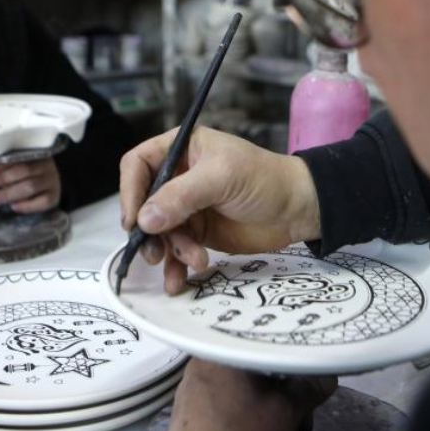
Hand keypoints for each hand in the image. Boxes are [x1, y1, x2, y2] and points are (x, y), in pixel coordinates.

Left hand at [0, 158, 60, 213]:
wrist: (50, 188)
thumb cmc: (31, 177)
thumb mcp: (21, 168)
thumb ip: (8, 168)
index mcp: (37, 155)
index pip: (20, 157)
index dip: (3, 164)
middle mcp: (47, 167)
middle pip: (25, 171)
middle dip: (3, 178)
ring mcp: (52, 182)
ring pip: (31, 186)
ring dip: (10, 193)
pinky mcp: (54, 197)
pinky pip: (41, 202)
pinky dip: (26, 205)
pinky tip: (14, 206)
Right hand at [119, 127, 320, 293]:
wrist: (299, 210)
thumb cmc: (265, 179)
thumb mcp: (222, 178)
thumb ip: (181, 196)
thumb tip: (144, 219)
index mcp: (180, 150)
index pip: (138, 164)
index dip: (130, 191)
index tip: (134, 219)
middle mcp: (178, 177)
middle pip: (143, 204)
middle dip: (148, 230)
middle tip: (156, 252)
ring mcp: (187, 207)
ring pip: (159, 232)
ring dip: (170, 251)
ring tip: (194, 261)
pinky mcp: (198, 233)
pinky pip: (175, 250)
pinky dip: (176, 266)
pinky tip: (180, 280)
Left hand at [165, 359, 335, 430]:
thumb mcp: (286, 412)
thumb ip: (310, 388)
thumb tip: (328, 376)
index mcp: (220, 351)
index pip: (265, 345)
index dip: (292, 364)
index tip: (307, 380)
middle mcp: (201, 363)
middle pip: (256, 371)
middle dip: (285, 396)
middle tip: (302, 419)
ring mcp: (192, 388)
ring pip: (243, 390)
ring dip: (270, 409)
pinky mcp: (189, 412)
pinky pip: (227, 404)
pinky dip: (248, 416)